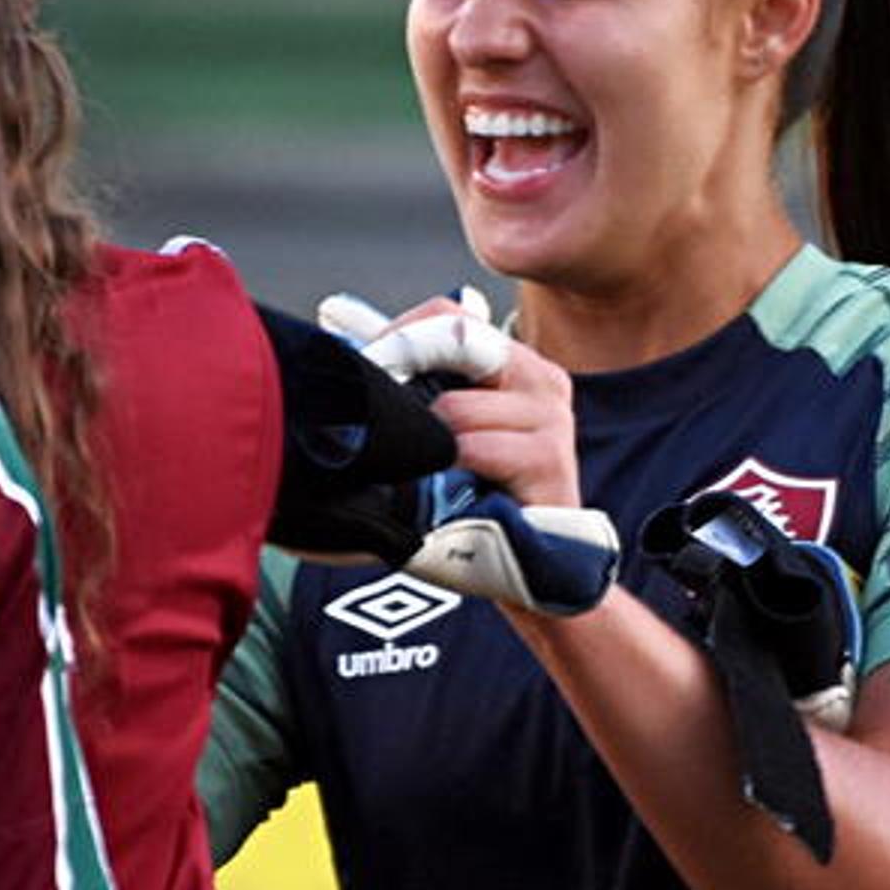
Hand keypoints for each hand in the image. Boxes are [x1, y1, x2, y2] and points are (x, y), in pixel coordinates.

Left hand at [313, 285, 613, 613]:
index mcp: (516, 365)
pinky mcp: (550, 461)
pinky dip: (446, 471)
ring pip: (453, 408)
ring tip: (424, 474)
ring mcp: (552, 419)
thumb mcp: (442, 432)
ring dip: (425, 445)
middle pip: (458, 340)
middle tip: (372, 407)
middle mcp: (542, 380)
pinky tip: (448, 492)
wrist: (524, 573)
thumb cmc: (473, 499)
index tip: (359, 361)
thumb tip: (337, 319)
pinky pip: (472, 448)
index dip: (400, 334)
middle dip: (402, 369)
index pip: (451, 316)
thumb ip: (413, 383)